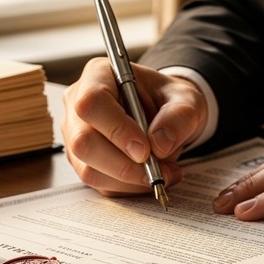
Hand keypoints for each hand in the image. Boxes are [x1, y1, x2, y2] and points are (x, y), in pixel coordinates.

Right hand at [62, 57, 207, 195]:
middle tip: (158, 170)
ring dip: (130, 180)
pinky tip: (153, 176)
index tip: (145, 150)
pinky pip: (100, 184)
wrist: (165, 116)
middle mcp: (78, 105)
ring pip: (89, 170)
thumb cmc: (169, 101)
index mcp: (99, 76)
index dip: (116, 130)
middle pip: (83, 142)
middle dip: (123, 165)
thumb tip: (159, 144)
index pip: (92, 103)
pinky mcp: (84, 162)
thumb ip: (180, 116)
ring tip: (164, 173)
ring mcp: (76, 136)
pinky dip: (129, 188)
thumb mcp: (187, 100)